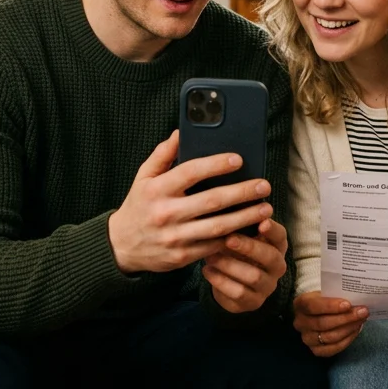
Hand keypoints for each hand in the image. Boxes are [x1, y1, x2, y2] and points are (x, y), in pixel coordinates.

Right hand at [108, 131, 273, 274]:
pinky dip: (234, 238)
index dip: (215, 165)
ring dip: (246, 217)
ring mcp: (175, 237)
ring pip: (218, 226)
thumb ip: (162, 154)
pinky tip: (251, 229)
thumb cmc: (138, 206)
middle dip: (242, 192)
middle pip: (212, 201)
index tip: (238, 159)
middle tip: (263, 186)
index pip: (190, 172)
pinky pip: (214, 246)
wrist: (121, 246)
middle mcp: (166, 213)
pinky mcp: (183, 256)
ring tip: (266, 208)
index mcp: (157, 189)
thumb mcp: (143, 177)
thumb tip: (181, 132)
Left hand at [202, 218, 288, 313]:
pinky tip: (207, 270)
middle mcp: (277, 267)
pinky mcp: (254, 302)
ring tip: (210, 256)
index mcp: (276, 247)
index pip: (281, 236)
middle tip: (228, 239)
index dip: (273, 230)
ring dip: (230, 265)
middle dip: (249, 247)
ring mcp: (267, 286)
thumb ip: (238, 226)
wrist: (229, 284)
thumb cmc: (235, 252)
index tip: (262, 222)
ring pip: (253, 276)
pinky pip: (238, 293)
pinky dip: (220, 280)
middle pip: (270, 257)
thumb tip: (225, 208)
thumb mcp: (239, 237)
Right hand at [293, 291, 367, 356]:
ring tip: (361, 320)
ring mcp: (307, 338)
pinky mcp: (316, 350)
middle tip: (362, 312)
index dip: (330, 306)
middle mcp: (300, 323)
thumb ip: (337, 295)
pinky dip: (347, 340)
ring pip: (329, 337)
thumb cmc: (325, 299)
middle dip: (345, 318)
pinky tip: (355, 330)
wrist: (319, 312)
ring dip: (349, 329)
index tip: (348, 304)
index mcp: (300, 304)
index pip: (313, 306)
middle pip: (323, 323)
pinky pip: (333, 348)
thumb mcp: (327, 292)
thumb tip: (356, 300)